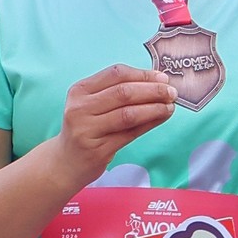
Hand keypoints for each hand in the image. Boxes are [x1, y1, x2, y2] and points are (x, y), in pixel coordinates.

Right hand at [58, 61, 174, 184]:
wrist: (65, 162)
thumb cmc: (86, 128)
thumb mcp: (93, 105)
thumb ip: (118, 92)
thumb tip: (158, 83)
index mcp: (80, 90)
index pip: (116, 74)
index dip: (142, 74)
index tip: (162, 78)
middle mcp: (80, 108)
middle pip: (123, 93)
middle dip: (153, 90)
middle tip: (171, 92)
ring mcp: (87, 130)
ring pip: (128, 114)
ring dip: (154, 108)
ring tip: (170, 106)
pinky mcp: (97, 150)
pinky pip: (130, 134)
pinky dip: (150, 124)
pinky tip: (161, 118)